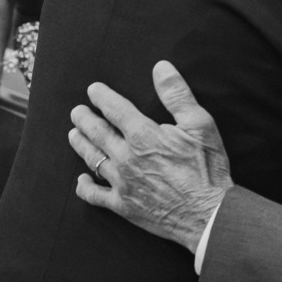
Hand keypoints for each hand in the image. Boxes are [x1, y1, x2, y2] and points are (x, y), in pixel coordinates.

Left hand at [68, 61, 231, 252]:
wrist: (207, 213)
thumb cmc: (207, 168)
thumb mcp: (200, 125)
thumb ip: (177, 95)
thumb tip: (161, 68)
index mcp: (143, 135)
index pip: (115, 109)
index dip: (102, 97)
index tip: (93, 90)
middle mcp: (126, 157)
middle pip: (98, 133)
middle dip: (85, 119)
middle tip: (77, 112)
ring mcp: (122, 183)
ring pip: (93, 159)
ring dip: (81, 145)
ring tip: (73, 135)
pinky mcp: (123, 205)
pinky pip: (95, 196)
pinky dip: (85, 187)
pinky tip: (81, 181)